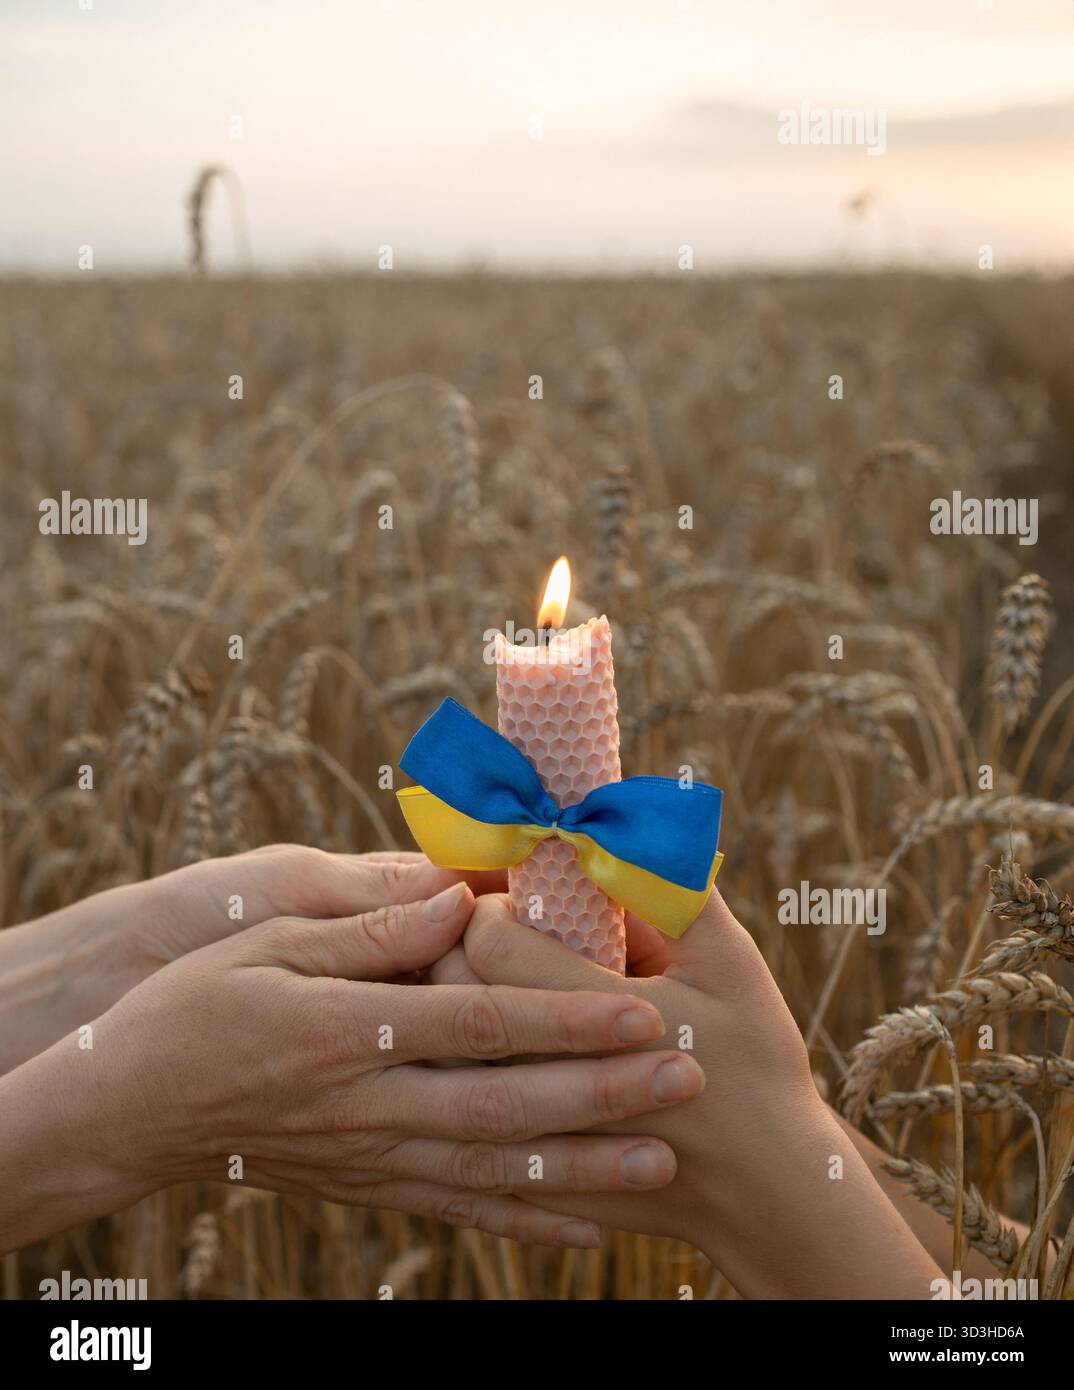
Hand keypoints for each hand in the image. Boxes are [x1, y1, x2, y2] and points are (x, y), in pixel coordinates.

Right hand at [0, 876, 705, 1253]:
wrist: (132, 1105)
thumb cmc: (196, 1005)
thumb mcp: (266, 941)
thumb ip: (368, 930)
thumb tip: (457, 900)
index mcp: (346, 1031)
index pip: (478, 1023)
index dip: (564, 1016)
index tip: (642, 1008)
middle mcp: (369, 1106)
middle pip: (505, 1103)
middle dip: (602, 1094)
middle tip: (689, 1079)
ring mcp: (371, 1157)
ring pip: (494, 1171)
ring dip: (584, 1167)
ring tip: (663, 1161)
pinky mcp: (367, 1186)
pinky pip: (457, 1211)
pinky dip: (526, 1221)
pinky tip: (586, 1228)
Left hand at [444, 889, 943, 1298]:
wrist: (769, 1192)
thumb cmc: (757, 1064)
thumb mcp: (731, 963)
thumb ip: (672, 887)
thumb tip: (619, 821)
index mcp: (599, 1017)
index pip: (488, 942)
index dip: (487, 907)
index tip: (512, 897)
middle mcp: (552, 1077)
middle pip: (452, 994)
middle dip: (458, 949)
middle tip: (496, 932)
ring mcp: (534, 1135)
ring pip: (443, 1058)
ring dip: (452, 1013)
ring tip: (486, 987)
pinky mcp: (527, 1174)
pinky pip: (462, 1116)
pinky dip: (463, 1075)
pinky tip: (488, 1053)